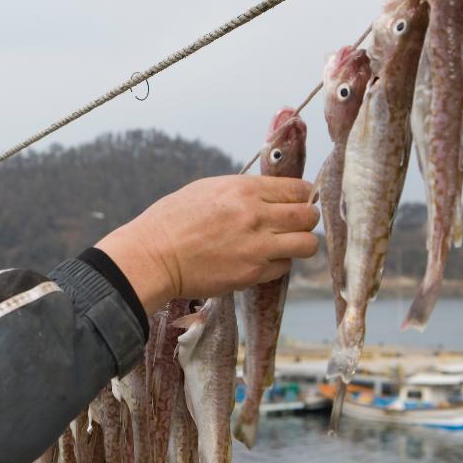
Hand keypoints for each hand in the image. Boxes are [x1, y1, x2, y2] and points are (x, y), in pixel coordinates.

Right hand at [96, 175, 318, 313]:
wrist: (153, 257)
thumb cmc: (172, 221)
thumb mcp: (207, 189)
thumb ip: (243, 191)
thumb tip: (269, 195)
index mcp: (244, 189)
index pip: (298, 188)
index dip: (303, 195)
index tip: (300, 201)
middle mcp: (256, 215)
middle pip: (308, 216)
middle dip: (307, 219)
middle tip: (296, 224)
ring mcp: (257, 247)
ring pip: (307, 244)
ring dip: (300, 244)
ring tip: (285, 245)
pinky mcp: (252, 273)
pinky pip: (283, 267)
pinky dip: (278, 264)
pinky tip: (261, 261)